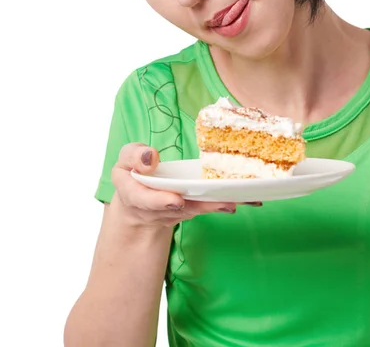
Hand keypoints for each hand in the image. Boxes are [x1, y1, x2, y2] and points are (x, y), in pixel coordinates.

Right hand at [111, 143, 240, 227]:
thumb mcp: (126, 158)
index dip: (161, 201)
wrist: (136, 196)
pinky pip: (204, 207)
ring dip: (216, 206)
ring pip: (195, 211)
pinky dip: (221, 203)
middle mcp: (156, 209)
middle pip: (178, 210)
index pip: (145, 200)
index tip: (177, 200)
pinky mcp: (189, 210)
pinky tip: (243, 199)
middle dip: (201, 206)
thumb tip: (150, 157)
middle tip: (223, 203)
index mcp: (135, 195)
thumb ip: (135, 156)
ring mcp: (174, 213)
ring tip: (238, 200)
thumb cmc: (132, 171)